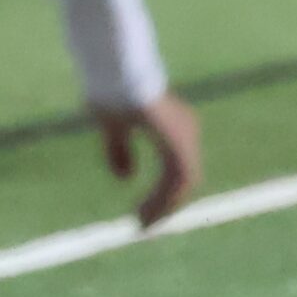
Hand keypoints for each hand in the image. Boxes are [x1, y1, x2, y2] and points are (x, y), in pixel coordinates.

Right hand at [97, 90, 202, 227]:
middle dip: (165, 205)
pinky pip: (177, 180)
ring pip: (182, 183)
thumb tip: (125, 177)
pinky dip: (162, 199)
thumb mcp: (113, 128)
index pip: (177, 168)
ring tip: (141, 224)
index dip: (163, 193)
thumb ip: (119, 150)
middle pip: (184, 179)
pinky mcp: (177, 141)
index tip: (144, 213)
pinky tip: (144, 212)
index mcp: (173, 126)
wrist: (115, 71)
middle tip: (143, 226)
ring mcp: (184, 135)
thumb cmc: (111, 89)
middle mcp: (185, 131)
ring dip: (163, 206)